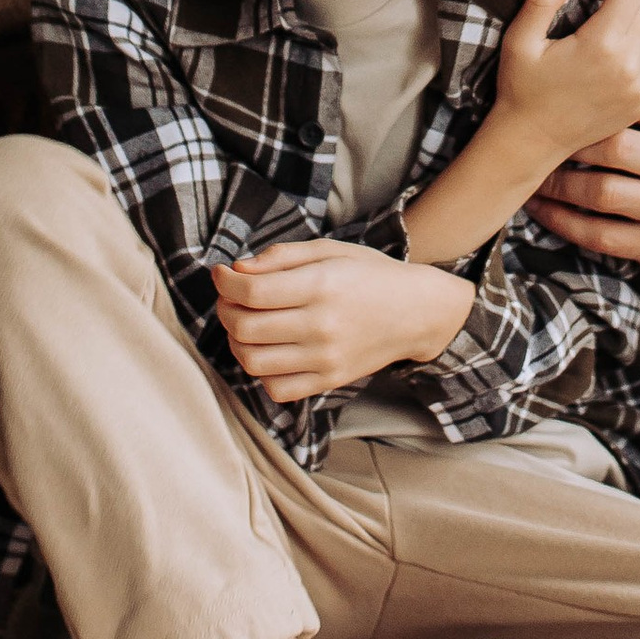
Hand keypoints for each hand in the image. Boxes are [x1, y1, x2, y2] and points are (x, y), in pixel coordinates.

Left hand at [214, 241, 476, 400]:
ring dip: (236, 341)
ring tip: (245, 324)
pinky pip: (276, 388)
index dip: (225, 283)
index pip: (253, 292)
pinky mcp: (329, 380)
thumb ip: (281, 256)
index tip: (222, 274)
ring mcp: (325, 358)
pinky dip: (261, 372)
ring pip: (253, 361)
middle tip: (230, 298)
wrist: (417, 312)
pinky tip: (269, 350)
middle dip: (225, 309)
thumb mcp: (330, 249)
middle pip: (245, 328)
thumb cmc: (370, 274)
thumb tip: (238, 270)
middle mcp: (321, 325)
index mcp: (321, 285)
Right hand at [493, 0, 639, 164]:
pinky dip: (636, 48)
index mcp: (602, 45)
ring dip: (633, 21)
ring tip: (602, 32)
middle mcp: (629, 66)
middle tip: (595, 8)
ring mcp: (639, 88)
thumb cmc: (521, 90)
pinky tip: (608, 58)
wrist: (530, 143)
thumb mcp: (520, 39)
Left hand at [529, 0, 639, 290]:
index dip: (605, 88)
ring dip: (562, 184)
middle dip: (575, 139)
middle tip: (543, 128)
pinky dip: (568, 225)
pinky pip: (604, 237)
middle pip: (617, 148)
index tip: (573, 77)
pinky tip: (545, 209)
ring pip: (604, 195)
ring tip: (537, 168)